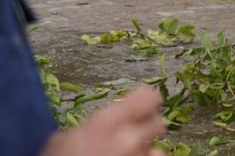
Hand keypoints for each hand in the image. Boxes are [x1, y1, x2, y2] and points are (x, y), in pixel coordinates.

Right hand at [40, 86, 166, 155]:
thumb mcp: (60, 141)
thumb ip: (87, 129)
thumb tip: (92, 129)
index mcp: (106, 123)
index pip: (148, 99)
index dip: (145, 100)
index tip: (140, 102)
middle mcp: (128, 139)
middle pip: (159, 123)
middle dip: (148, 127)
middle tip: (133, 132)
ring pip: (156, 148)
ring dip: (144, 149)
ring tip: (127, 152)